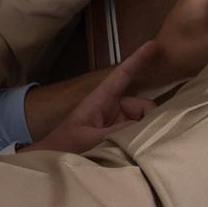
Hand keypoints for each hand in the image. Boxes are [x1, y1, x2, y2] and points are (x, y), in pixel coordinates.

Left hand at [22, 43, 159, 153]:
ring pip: (144, 122)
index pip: (122, 75)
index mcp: (101, 99)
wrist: (55, 162)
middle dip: (149, 118)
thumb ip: (115, 132)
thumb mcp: (89, 139)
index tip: (153, 44)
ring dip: (145, 134)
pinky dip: (142, 142)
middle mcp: (113, 108)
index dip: (137, 59)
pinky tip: (138, 153)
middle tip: (144, 139)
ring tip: (132, 150)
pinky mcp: (120, 136)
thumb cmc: (65, 146)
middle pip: (143, 106)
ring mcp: (118, 122)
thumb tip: (143, 127)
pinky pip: (139, 134)